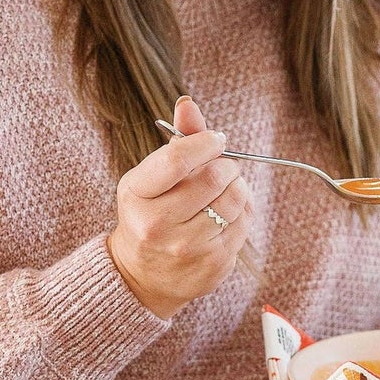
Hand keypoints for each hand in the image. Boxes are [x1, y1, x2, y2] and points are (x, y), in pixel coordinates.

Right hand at [107, 96, 252, 318]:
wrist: (142, 276)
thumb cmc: (149, 215)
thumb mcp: (150, 178)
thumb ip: (176, 142)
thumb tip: (188, 103)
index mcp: (136, 196)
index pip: (177, 159)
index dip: (205, 142)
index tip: (216, 139)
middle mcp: (157, 226)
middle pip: (215, 178)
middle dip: (226, 165)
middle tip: (223, 167)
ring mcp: (186, 249)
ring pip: (235, 200)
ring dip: (238, 188)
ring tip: (224, 191)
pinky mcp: (212, 266)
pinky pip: (243, 225)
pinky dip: (241, 214)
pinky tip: (224, 217)